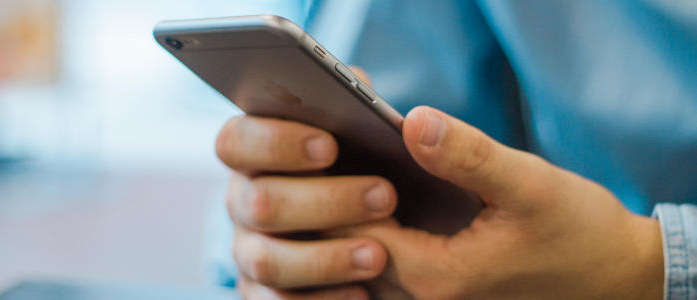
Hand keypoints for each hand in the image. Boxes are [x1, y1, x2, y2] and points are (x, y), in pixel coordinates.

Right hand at [218, 115, 393, 298]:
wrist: (387, 214)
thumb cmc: (368, 157)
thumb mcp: (378, 130)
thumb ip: (394, 119)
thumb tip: (421, 125)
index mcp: (254, 149)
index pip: (236, 142)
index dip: (275, 143)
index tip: (330, 148)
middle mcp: (243, 199)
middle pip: (257, 202)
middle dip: (323, 202)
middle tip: (385, 196)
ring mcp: (249, 249)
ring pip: (266, 261)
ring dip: (323, 260)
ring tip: (378, 255)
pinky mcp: (263, 292)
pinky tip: (362, 294)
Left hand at [331, 106, 664, 298]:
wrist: (616, 277)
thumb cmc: (579, 233)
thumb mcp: (528, 184)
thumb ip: (467, 156)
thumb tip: (411, 121)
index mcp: (437, 277)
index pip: (354, 232)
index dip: (337, 187)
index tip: (334, 146)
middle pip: (350, 251)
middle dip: (337, 203)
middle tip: (334, 154)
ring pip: (364, 263)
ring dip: (353, 222)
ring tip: (355, 172)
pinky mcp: (441, 296)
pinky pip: (387, 269)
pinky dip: (376, 236)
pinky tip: (386, 199)